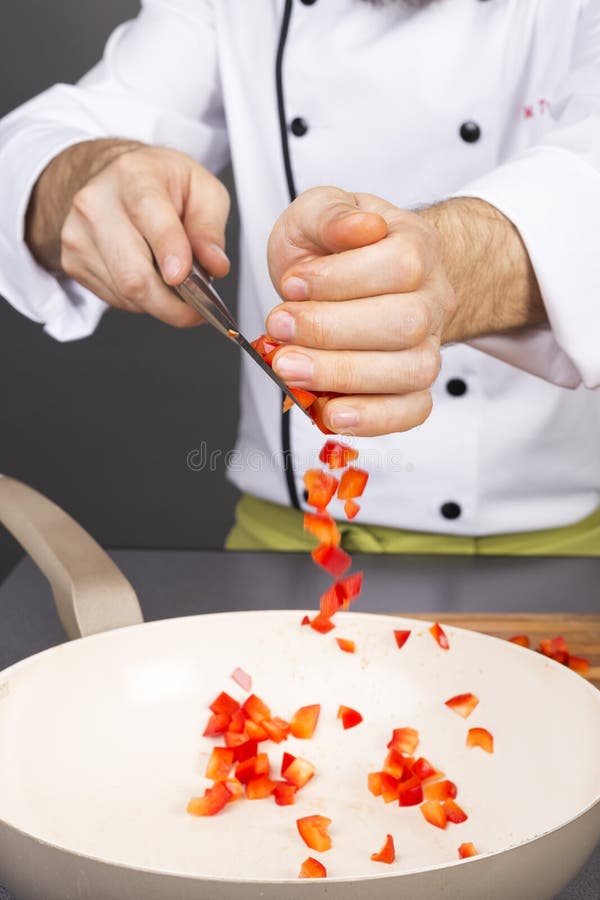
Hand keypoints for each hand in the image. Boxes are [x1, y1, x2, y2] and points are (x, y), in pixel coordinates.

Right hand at [30, 141, 230, 326]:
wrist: (110, 181)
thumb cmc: (159, 184)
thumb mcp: (201, 189)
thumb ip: (211, 227)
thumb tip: (215, 265)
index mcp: (132, 175)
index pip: (147, 212)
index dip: (167, 249)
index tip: (183, 276)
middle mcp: (96, 203)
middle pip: (133, 273)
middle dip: (172, 304)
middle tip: (198, 311)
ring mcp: (78, 235)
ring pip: (126, 293)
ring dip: (159, 302)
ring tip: (174, 284)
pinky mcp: (72, 262)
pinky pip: (115, 298)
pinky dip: (140, 300)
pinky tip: (149, 278)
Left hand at [266, 187, 455, 436]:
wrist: (347, 275)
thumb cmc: (332, 247)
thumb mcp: (317, 213)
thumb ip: (330, 214)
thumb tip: (358, 227)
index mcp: (416, 246)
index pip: (400, 265)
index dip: (341, 280)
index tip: (292, 285)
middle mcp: (433, 298)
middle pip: (407, 323)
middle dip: (333, 332)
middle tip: (280, 330)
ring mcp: (429, 344)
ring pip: (412, 370)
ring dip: (344, 375)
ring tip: (290, 369)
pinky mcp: (414, 385)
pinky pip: (413, 410)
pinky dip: (374, 418)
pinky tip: (332, 413)